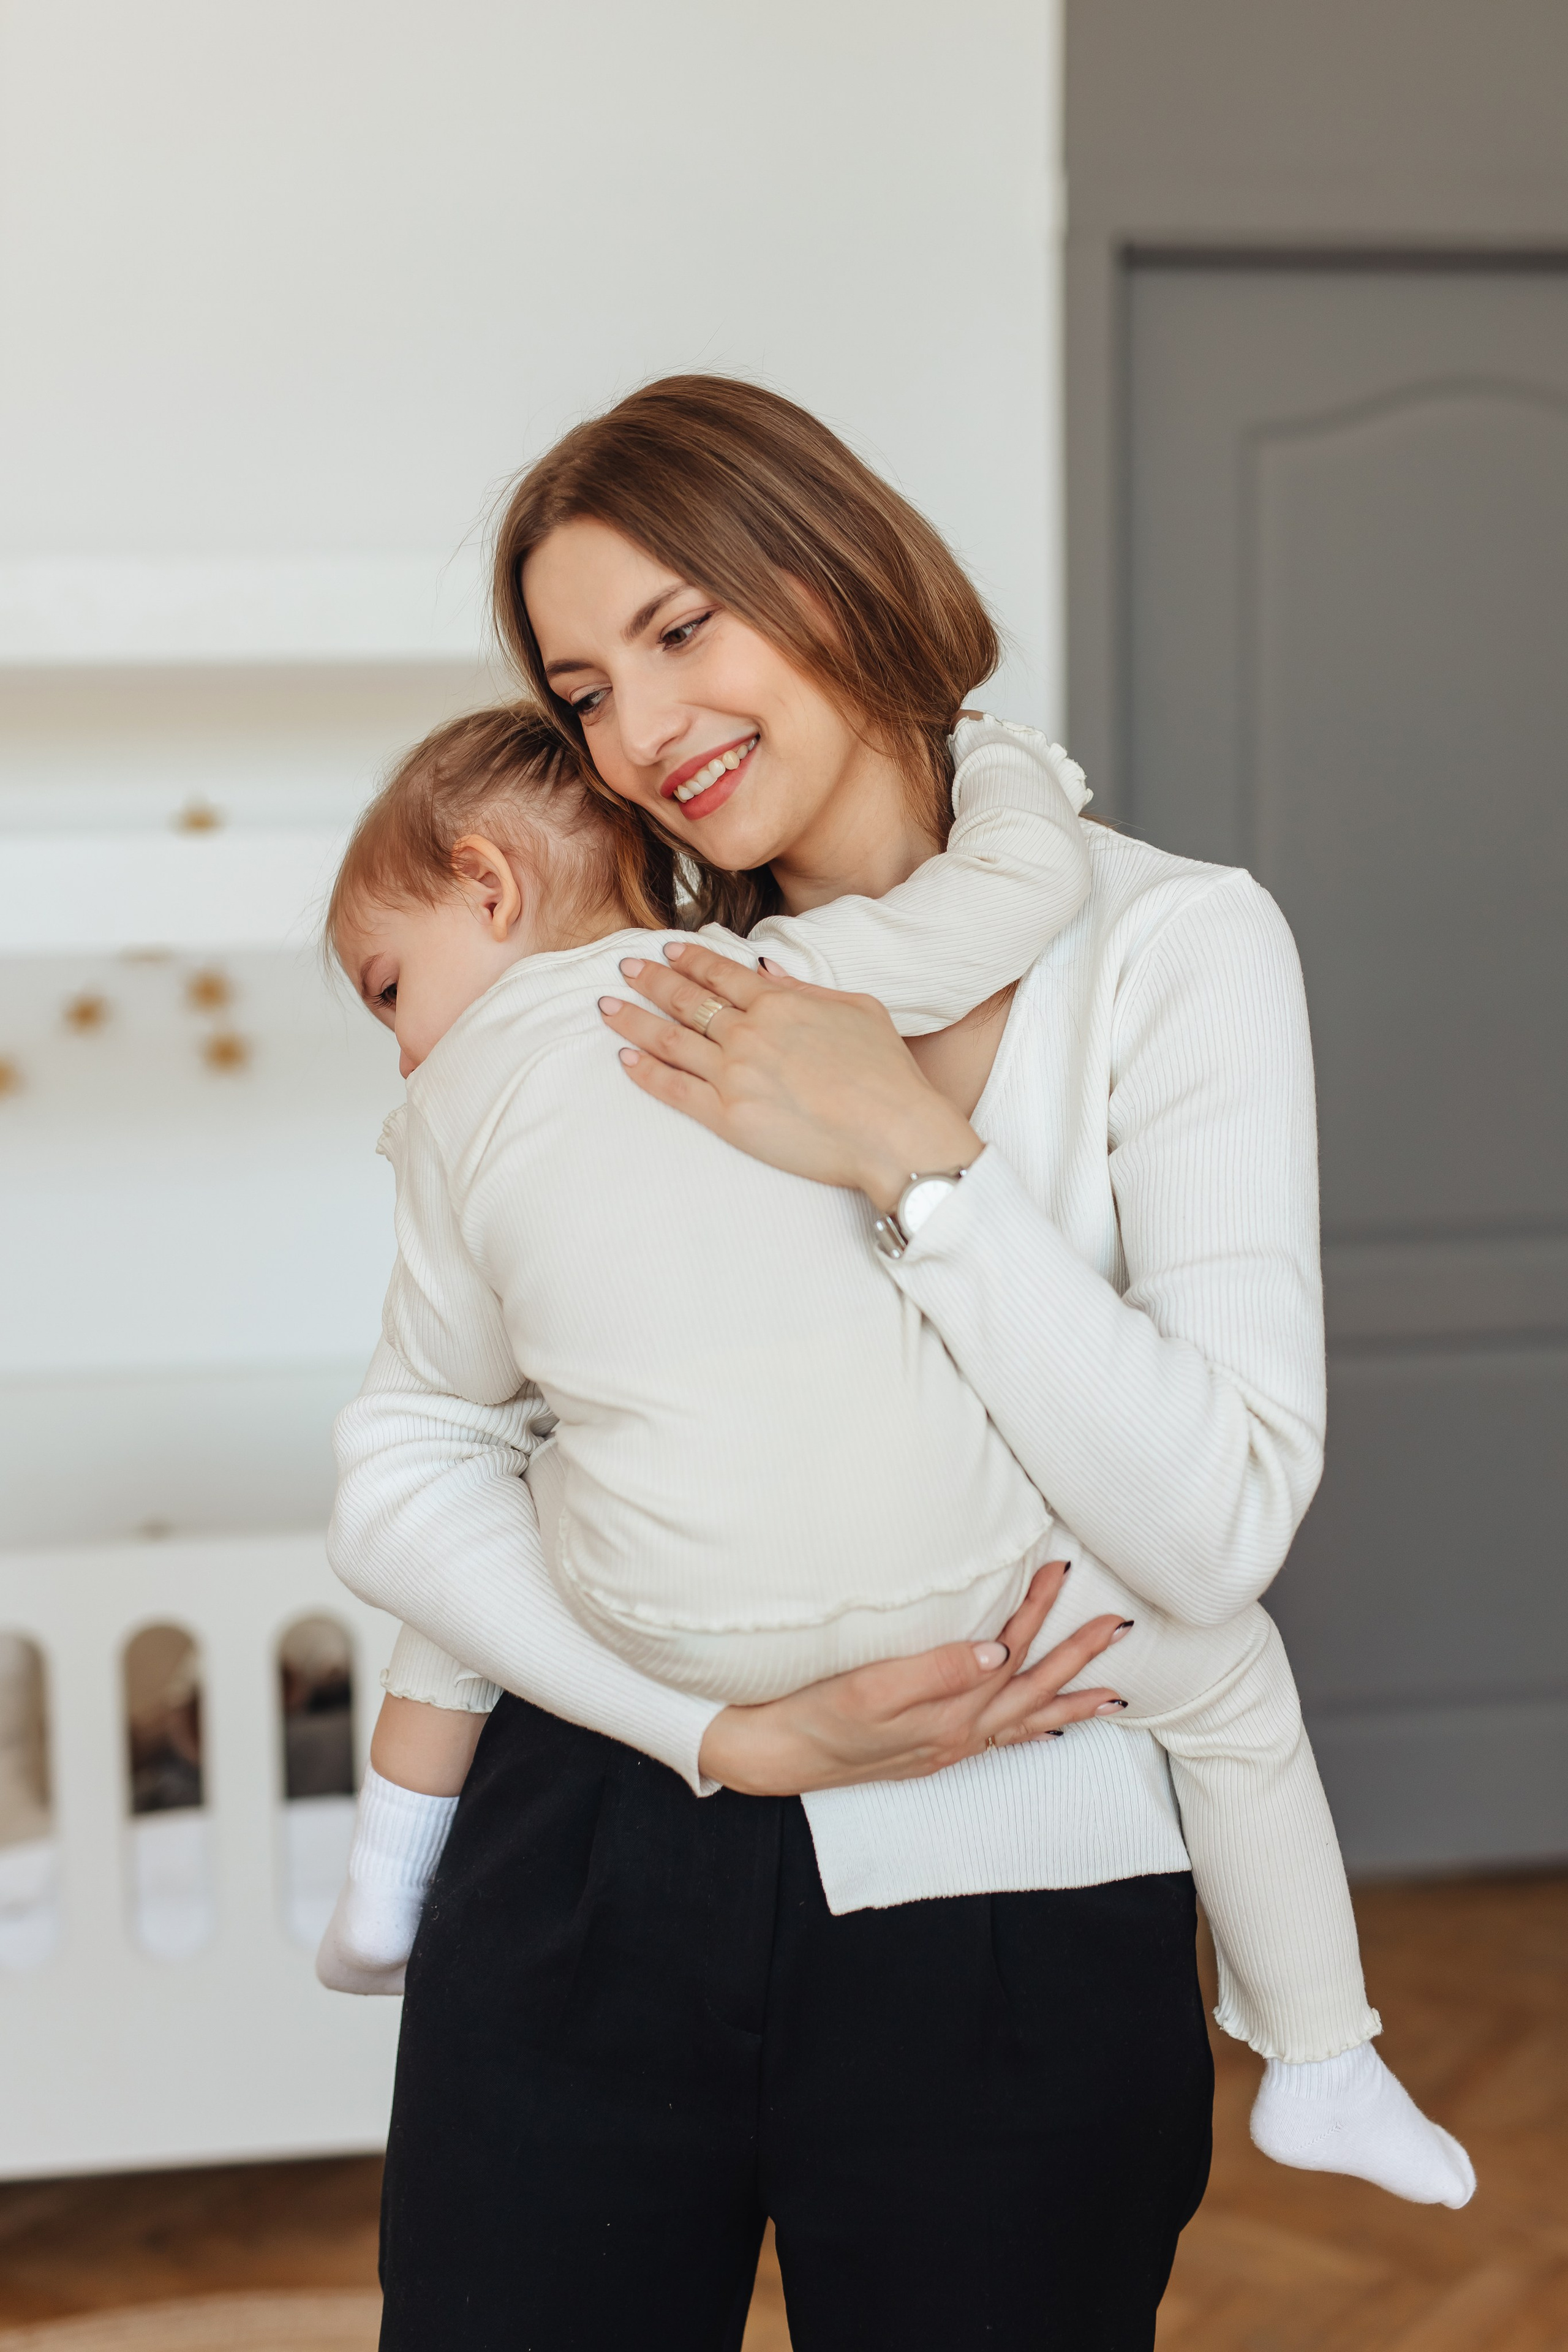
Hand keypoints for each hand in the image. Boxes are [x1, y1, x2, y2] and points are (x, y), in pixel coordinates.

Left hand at [597, 939, 979, 1212]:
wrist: (893, 1132)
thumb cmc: (886, 1073)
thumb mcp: (858, 1009)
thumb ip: (806, 987)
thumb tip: (767, 968)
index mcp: (778, 1002)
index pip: (720, 973)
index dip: (688, 959)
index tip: (665, 949)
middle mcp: (748, 1032)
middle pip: (685, 999)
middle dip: (651, 980)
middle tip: (625, 968)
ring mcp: (733, 1074)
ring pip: (669, 1039)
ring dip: (633, 1020)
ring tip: (607, 1008)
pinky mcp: (727, 1116)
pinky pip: (673, 1089)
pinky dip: (645, 1072)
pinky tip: (625, 1058)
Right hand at [697, 1561, 1129, 1795]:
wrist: (777, 1755)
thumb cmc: (816, 1713)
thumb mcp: (870, 1688)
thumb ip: (937, 1671)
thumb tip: (1000, 1652)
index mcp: (949, 1712)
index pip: (1009, 1653)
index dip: (1037, 1610)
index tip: (1061, 1571)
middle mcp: (960, 1733)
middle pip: (1032, 1689)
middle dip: (1078, 1657)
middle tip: (1117, 1626)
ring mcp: (949, 1746)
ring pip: (1025, 1722)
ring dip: (1070, 1702)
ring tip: (1112, 1695)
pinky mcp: (933, 1751)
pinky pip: (1001, 1743)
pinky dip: (1032, 1733)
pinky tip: (1045, 1729)